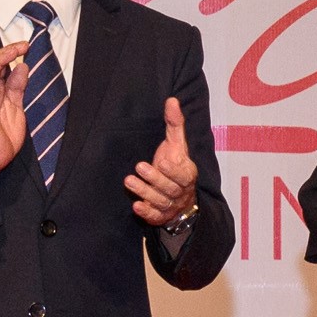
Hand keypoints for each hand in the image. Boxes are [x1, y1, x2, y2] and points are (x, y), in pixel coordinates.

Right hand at [0, 43, 29, 186]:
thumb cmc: (3, 137)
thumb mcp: (17, 108)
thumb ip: (18, 89)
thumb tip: (23, 67)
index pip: (3, 67)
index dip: (13, 55)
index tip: (26, 47)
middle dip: (9, 52)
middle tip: (24, 44)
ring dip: (1, 59)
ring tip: (14, 49)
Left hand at [124, 98, 200, 229]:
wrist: (181, 198)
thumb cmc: (176, 165)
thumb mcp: (177, 144)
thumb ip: (175, 124)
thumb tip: (171, 100)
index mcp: (187, 174)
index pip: (184, 175)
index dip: (174, 170)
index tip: (163, 161)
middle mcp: (181, 192)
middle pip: (169, 188)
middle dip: (154, 178)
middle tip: (139, 166)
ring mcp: (171, 205)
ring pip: (160, 201)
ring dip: (144, 192)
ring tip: (129, 181)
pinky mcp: (160, 216)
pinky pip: (154, 216)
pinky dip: (146, 212)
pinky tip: (135, 205)